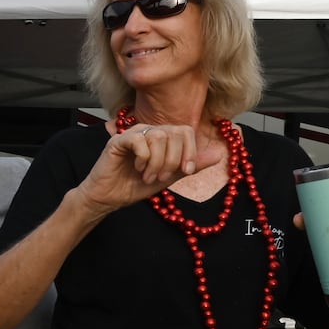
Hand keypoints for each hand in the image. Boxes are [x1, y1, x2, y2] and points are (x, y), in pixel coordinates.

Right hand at [76, 123, 223, 216]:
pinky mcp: (118, 140)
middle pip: (174, 132)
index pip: (185, 131)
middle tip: (162, 177)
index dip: (190, 151)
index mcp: (162, 138)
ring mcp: (133, 134)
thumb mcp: (170, 178)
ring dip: (157, 162)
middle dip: (173, 160)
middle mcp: (148, 131)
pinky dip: (144, 158)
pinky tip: (138, 168)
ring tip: (148, 176)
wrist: (109, 198)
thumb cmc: (135, 186)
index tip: (186, 171)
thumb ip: (192, 165)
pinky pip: (140, 140)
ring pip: (159, 136)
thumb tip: (219, 154)